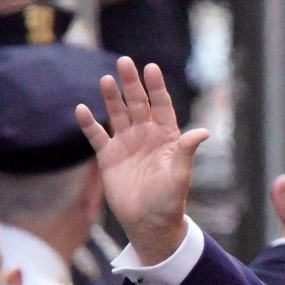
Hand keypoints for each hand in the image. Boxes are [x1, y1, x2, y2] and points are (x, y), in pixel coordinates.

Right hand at [76, 56, 208, 265]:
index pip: (162, 106)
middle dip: (132, 84)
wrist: (149, 222)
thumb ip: (186, 151)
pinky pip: (97, 136)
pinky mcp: (109, 157)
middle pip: (138, 104)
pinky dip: (89, 124)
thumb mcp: (180, 174)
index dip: (156, 87)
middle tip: (124, 62)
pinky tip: (81, 109)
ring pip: (118, 114)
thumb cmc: (170, 200)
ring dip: (111, 98)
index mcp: (166, 137)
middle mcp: (146, 136)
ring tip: (106, 79)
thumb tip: (203, 132)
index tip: (151, 67)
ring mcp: (127, 144)